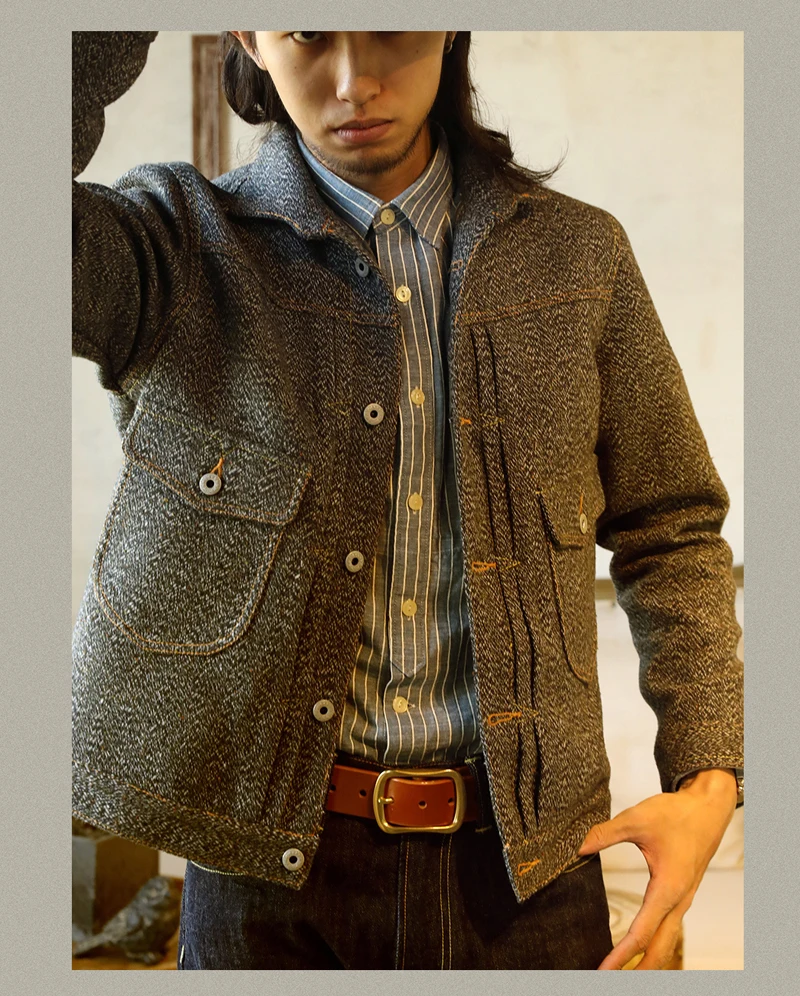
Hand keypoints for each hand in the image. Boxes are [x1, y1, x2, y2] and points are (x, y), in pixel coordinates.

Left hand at [578, 768, 737, 969]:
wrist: (707, 809)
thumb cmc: (677, 814)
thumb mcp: (637, 818)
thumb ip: (606, 834)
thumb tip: (579, 847)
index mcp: (668, 888)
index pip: (642, 933)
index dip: (621, 955)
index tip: (603, 970)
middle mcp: (679, 901)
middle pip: (659, 949)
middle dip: (637, 970)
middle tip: (608, 979)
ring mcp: (683, 900)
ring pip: (667, 942)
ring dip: (647, 960)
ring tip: (623, 971)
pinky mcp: (682, 895)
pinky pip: (669, 929)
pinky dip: (655, 944)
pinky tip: (639, 946)